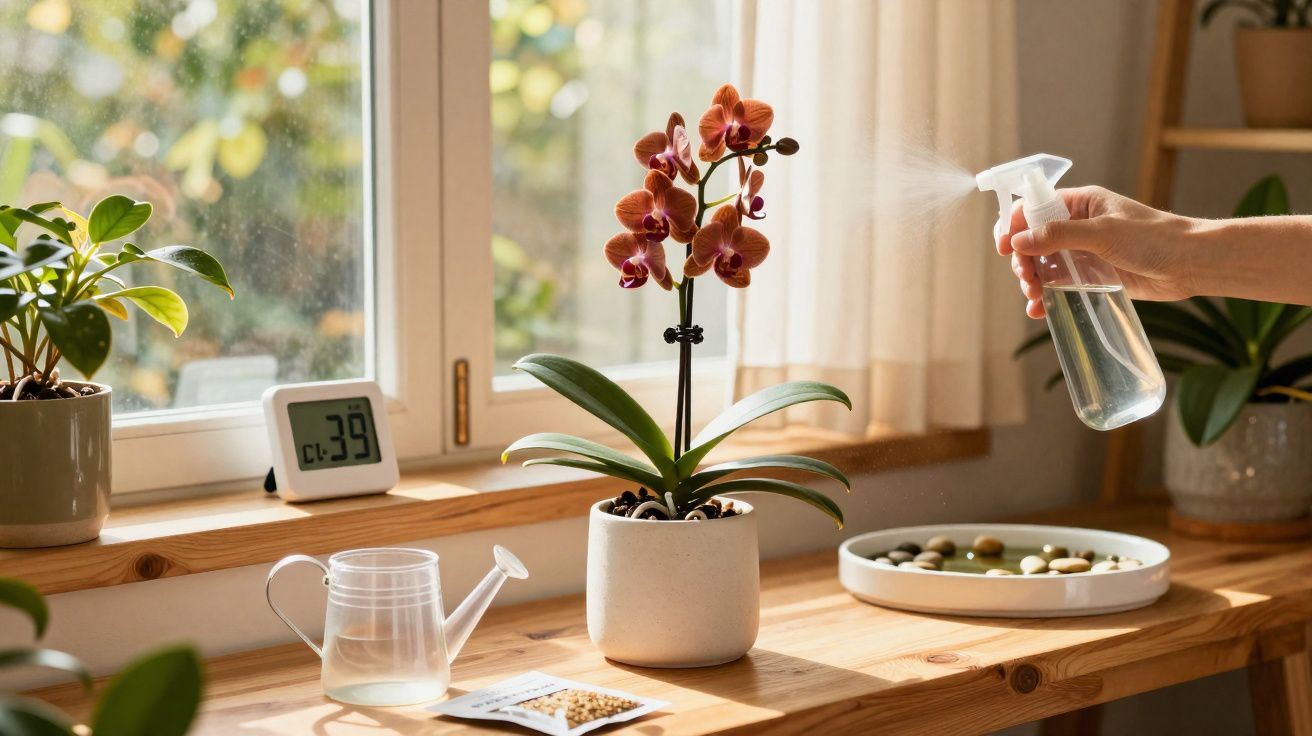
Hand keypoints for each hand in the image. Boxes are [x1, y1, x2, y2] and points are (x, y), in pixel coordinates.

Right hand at [996, 186, 1198, 318]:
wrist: (1189, 264)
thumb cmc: (1153, 238)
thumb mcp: (1102, 232)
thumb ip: (1058, 235)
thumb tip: (1018, 241)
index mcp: (1079, 204)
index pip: (1033, 209)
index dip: (1014, 226)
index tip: (1005, 247)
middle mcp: (1076, 226)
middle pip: (1032, 241)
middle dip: (1023, 261)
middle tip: (1028, 279)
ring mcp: (1082, 252)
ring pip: (1042, 265)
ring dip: (1031, 281)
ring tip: (1034, 297)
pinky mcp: (1090, 276)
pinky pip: (1058, 285)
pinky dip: (1045, 297)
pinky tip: (1038, 310)